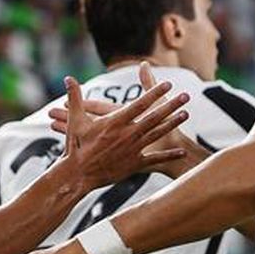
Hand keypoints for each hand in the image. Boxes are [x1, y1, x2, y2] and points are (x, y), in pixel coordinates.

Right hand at [58, 67, 190, 188]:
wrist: (78, 175)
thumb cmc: (76, 147)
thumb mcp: (75, 120)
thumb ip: (75, 97)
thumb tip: (68, 78)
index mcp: (116, 121)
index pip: (140, 103)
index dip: (155, 92)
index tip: (168, 83)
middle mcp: (128, 134)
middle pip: (154, 116)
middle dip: (171, 105)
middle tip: (185, 96)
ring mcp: (133, 149)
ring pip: (157, 134)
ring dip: (173, 124)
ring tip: (186, 114)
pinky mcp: (134, 164)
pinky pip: (155, 159)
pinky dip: (169, 155)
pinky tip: (182, 151)